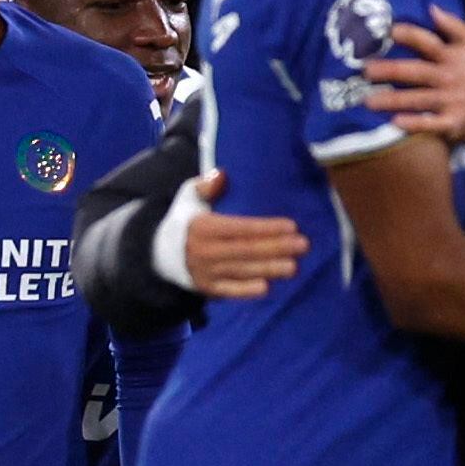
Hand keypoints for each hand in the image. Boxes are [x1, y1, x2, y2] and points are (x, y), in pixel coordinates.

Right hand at [176, 171, 306, 297]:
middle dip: (276, 248)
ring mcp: (206, 272)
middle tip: (303, 245)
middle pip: (246, 250)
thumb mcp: (190, 196)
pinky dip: (247, 290)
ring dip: (269, 269)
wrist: (161, 253)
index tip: (291, 226)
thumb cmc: (187, 220)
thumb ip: (206, 185)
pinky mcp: (208, 289)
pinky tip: (267, 287)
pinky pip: (230, 291)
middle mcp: (205, 251)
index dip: (266, 228)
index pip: (240, 227)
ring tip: (293, 267)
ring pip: (242, 271)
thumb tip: (221, 175)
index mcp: (203, 227)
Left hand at [363, 7, 464, 146]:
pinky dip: (414, 124)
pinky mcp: (452, 123)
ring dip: (392, 100)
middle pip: (416, 71)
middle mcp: (448, 77)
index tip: (389, 32)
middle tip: (365, 70)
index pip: (428, 42)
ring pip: (417, 99)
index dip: (410, 35)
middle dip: (390, 70)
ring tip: (368, 101)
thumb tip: (431, 8)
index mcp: (451, 56)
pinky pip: (431, 124)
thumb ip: (453, 25)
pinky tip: (395, 123)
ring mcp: (450, 101)